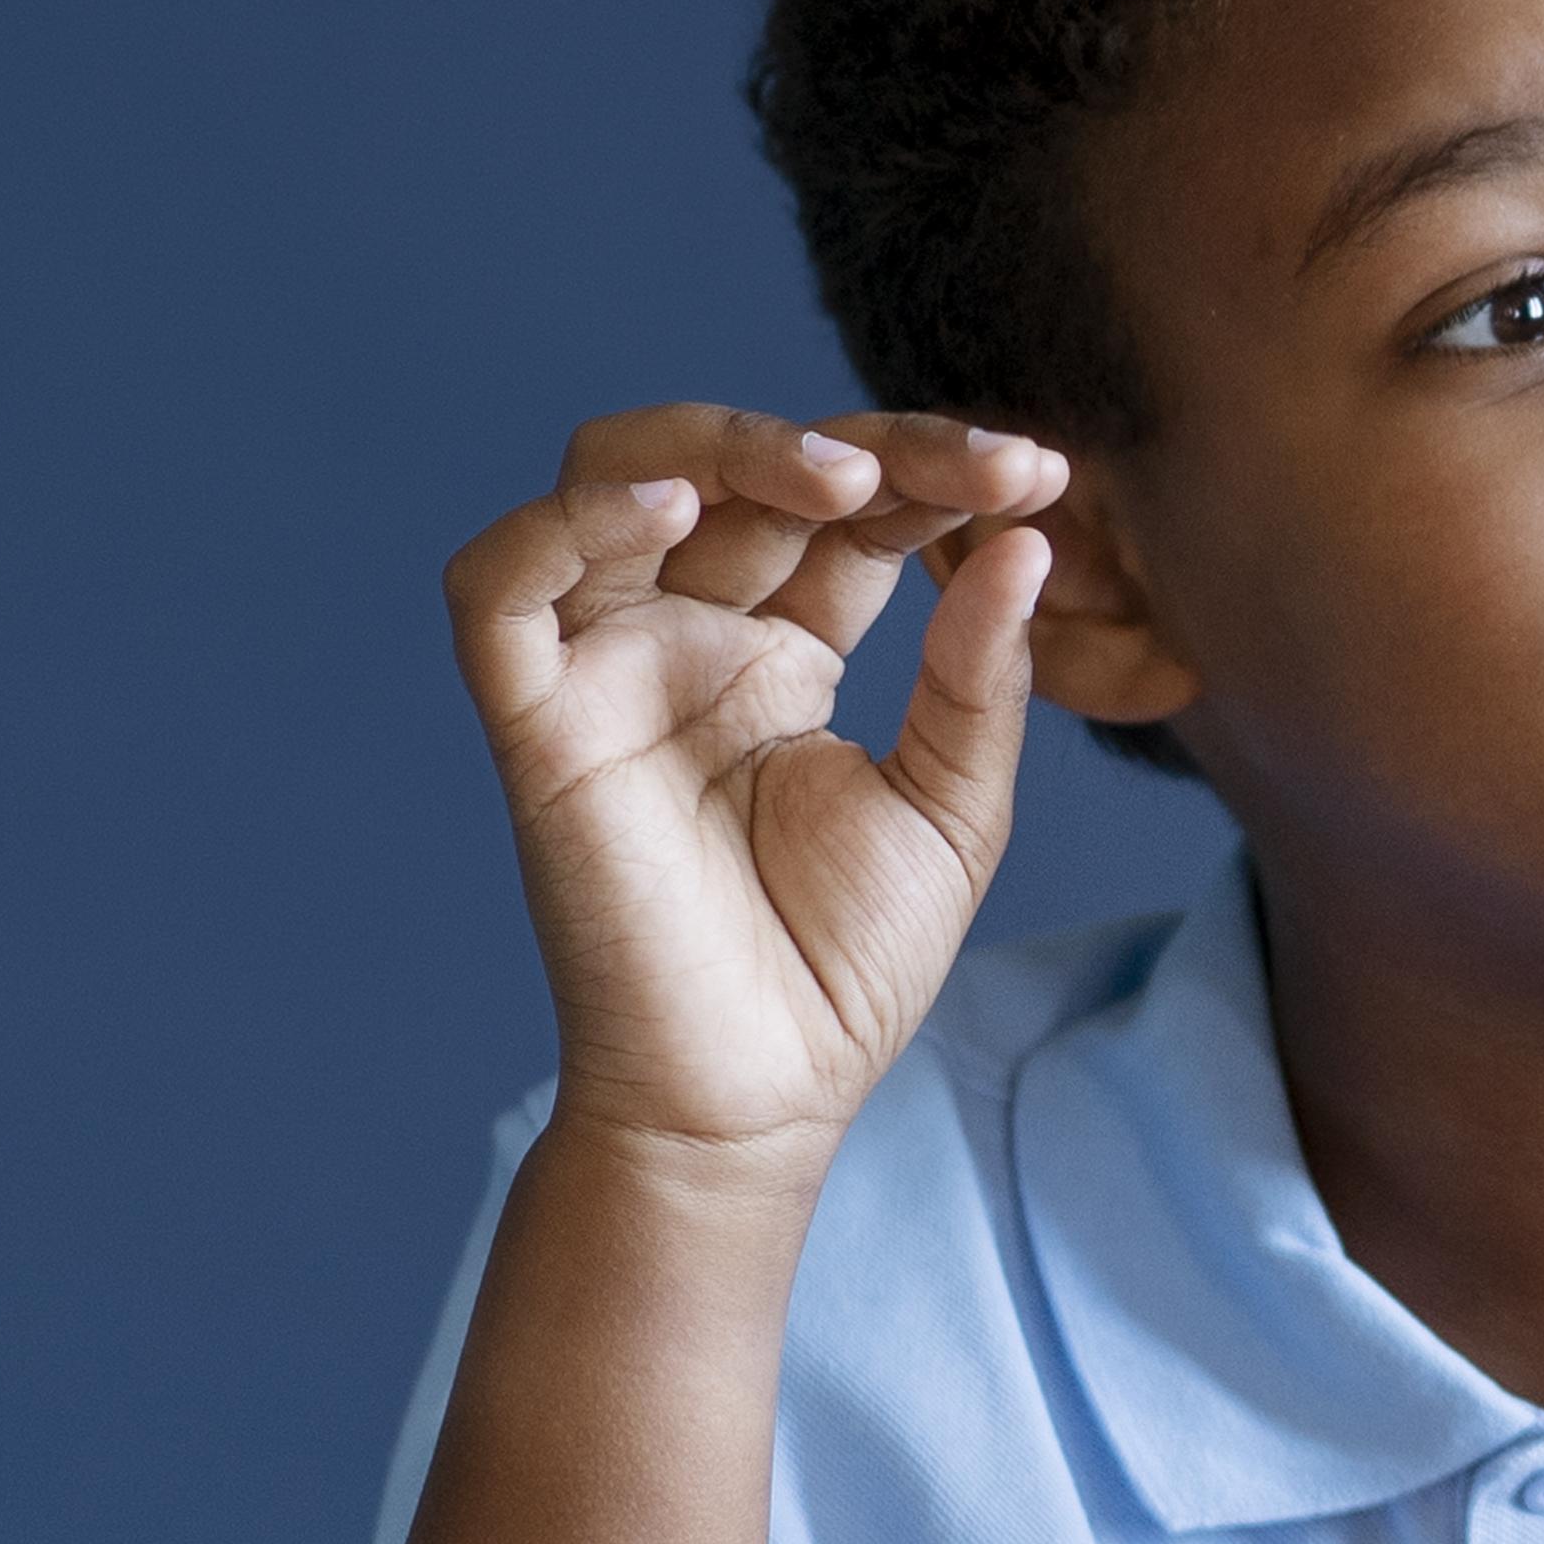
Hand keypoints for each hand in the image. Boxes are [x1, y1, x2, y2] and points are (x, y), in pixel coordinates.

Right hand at [440, 403, 1073, 1184]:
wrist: (759, 1098)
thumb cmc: (844, 966)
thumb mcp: (951, 805)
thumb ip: (978, 674)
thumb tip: (1030, 538)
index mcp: (780, 651)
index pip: (845, 511)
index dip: (934, 474)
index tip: (1043, 478)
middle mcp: (685, 638)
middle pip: (741, 469)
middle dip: (862, 447)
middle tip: (983, 468)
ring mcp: (606, 670)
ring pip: (610, 480)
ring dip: (723, 445)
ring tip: (846, 477)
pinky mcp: (536, 723)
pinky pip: (500, 588)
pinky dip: (567, 524)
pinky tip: (672, 504)